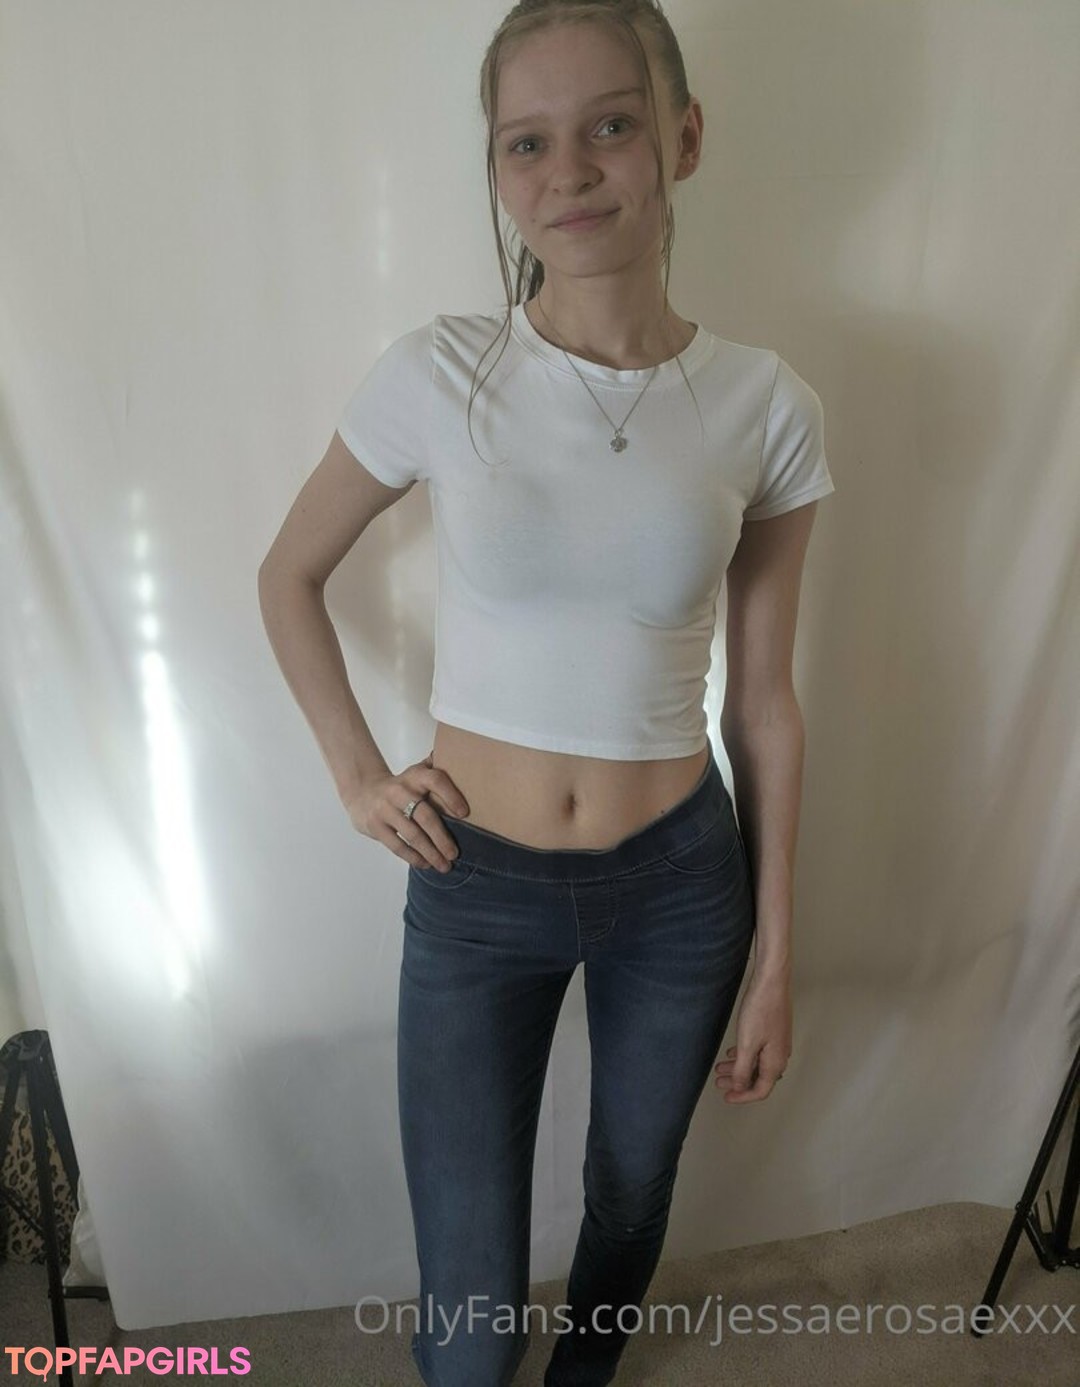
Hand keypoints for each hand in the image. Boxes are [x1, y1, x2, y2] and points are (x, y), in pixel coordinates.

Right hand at [345, 753, 469, 872]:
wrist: (362, 790)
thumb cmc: (400, 786)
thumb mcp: (416, 773)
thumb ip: (436, 769)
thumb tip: (459, 759)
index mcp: (414, 776)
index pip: (435, 780)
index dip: (451, 795)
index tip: (464, 813)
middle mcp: (399, 791)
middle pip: (425, 815)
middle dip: (442, 838)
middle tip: (455, 853)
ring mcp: (385, 809)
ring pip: (412, 834)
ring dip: (431, 852)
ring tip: (444, 865)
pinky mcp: (375, 826)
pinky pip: (397, 845)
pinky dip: (413, 857)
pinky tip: (425, 864)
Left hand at [713, 967, 791, 1103]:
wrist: (771, 983)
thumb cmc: (760, 1011)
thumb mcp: (747, 1044)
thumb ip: (743, 1069)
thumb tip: (741, 1087)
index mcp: (775, 1062)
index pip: (760, 1090)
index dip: (742, 1097)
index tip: (726, 1097)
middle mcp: (780, 1056)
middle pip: (759, 1078)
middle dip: (738, 1083)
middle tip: (719, 1083)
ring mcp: (778, 1043)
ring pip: (757, 1064)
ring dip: (738, 1068)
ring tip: (720, 1068)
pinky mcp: (773, 1032)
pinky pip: (758, 1051)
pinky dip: (744, 1056)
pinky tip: (732, 1052)